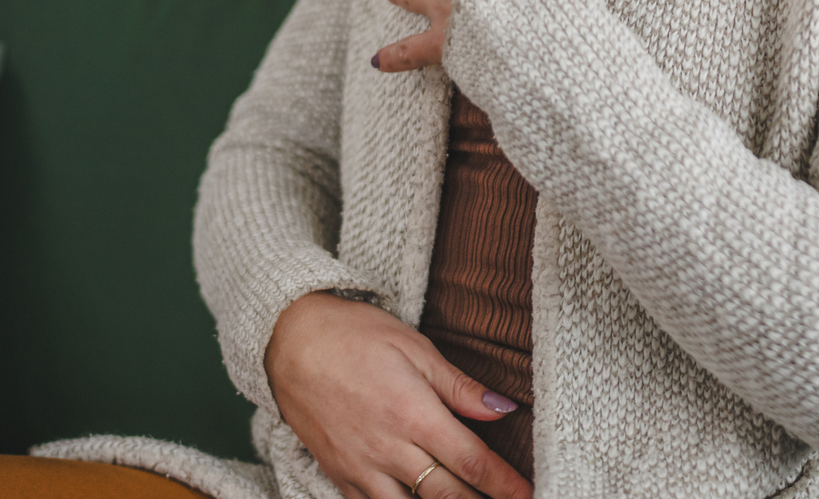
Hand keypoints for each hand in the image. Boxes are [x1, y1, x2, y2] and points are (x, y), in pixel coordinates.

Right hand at [264, 291, 531, 498]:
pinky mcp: (338, 474)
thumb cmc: (355, 335)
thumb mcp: (415, 348)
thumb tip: (503, 409)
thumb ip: (459, 387)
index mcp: (414, 415)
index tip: (529, 494)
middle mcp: (389, 449)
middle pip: (447, 495)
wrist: (289, 340)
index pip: (472, 461)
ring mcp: (361, 468)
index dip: (505, 484)